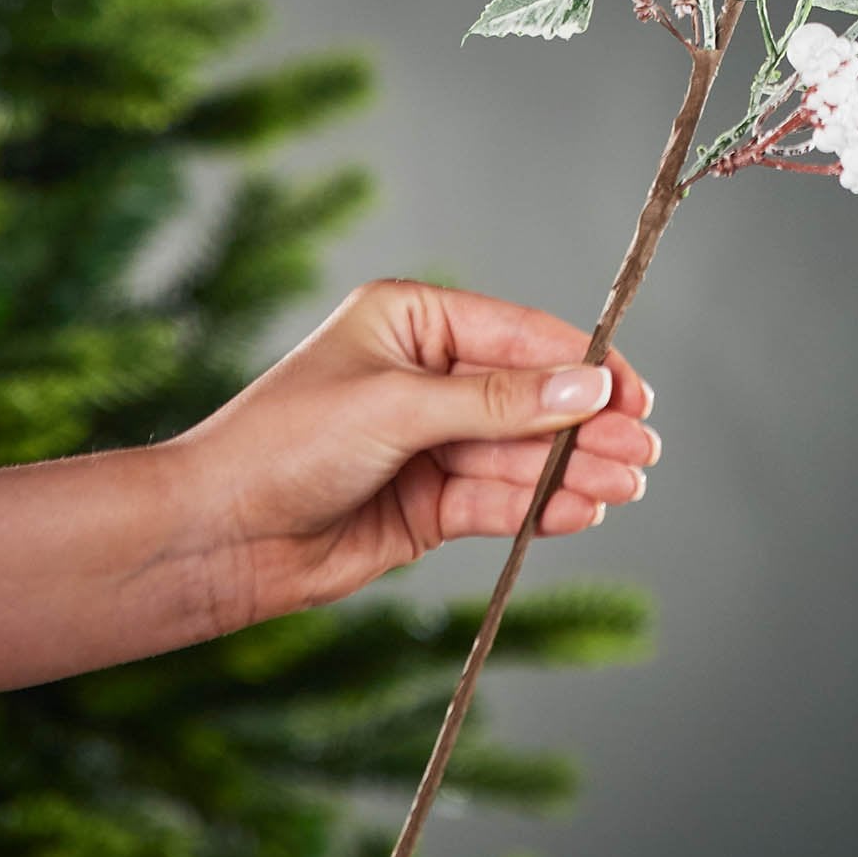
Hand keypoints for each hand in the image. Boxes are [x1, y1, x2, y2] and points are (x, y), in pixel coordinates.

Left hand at [180, 279, 659, 624]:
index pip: (518, 336)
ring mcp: (428, 441)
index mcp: (413, 320)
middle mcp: (426, 375)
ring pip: (520, 453)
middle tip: (644, 451)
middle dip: (585, 425)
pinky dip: (540, 505)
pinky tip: (583, 511)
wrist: (213, 536)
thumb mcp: (399, 407)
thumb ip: (500, 403)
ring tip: (626, 487)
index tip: (634, 394)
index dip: (581, 365)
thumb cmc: (286, 443)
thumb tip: (589, 386)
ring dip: (573, 470)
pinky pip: (497, 499)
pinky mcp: (426, 504)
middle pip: (528, 398)